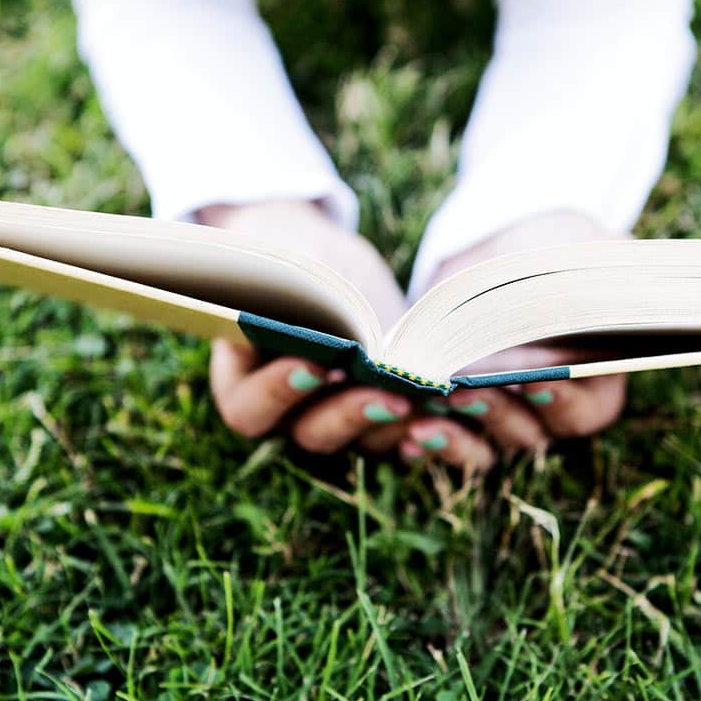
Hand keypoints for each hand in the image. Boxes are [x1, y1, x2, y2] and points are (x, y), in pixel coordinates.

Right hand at [198, 200, 414, 453]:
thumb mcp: (275, 260)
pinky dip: (435, 428)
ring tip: (433, 404)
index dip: (276, 394)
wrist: (320, 264)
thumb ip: (280, 286)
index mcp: (242, 382)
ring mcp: (340, 420)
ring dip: (401, 427)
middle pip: (314, 435)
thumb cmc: (287, 257)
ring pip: (368, 443)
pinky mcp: (384, 414)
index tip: (313, 363)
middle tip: (388, 395)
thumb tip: (305, 299)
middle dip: (353, 416)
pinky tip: (458, 407)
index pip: (249, 409)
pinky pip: (409, 435)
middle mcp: (289, 415)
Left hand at [400, 211, 629, 468]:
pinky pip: (442, 442)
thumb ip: (585, 288)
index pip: (587, 410)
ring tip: (421, 423)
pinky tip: (402, 431)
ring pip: (483, 448)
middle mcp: (547, 412)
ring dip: (453, 439)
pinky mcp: (459, 420)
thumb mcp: (575, 262)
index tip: (536, 383)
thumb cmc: (552, 256)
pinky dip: (424, 441)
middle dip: (495, 413)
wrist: (503, 255)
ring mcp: (502, 421)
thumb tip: (582, 303)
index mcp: (591, 379)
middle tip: (463, 393)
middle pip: (529, 433)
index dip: (564, 402)